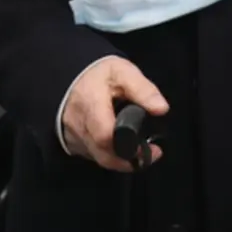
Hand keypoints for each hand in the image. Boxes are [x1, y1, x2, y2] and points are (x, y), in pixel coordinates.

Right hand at [61, 56, 168, 171]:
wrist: (70, 77)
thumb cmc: (99, 74)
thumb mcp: (123, 72)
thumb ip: (143, 90)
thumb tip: (161, 109)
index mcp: (91, 104)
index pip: (106, 135)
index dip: (130, 147)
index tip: (154, 149)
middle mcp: (78, 125)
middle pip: (104, 154)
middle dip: (130, 159)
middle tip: (153, 154)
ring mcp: (72, 137)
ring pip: (99, 158)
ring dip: (121, 159)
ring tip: (142, 152)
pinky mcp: (72, 143)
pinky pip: (92, 155)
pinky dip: (109, 155)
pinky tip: (123, 147)